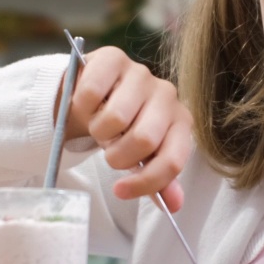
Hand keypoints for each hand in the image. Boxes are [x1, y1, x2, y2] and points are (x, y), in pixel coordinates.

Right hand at [56, 47, 192, 211]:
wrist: (94, 93)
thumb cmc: (121, 129)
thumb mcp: (139, 156)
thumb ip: (155, 178)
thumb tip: (174, 205)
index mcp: (180, 122)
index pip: (171, 160)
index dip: (145, 182)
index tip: (120, 191)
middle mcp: (167, 95)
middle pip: (144, 140)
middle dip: (118, 156)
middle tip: (109, 150)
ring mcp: (141, 73)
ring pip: (116, 118)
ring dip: (98, 131)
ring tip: (99, 125)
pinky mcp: (114, 58)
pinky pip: (92, 93)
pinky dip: (82, 106)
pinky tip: (87, 104)